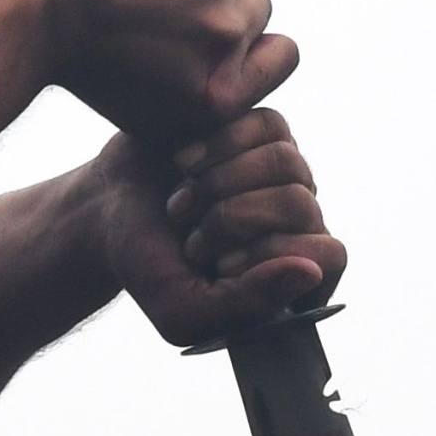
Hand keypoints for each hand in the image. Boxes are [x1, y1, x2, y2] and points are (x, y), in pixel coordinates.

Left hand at [28, 0, 294, 139]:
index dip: (256, 42)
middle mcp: (223, 38)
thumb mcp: (154, 111)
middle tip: (162, 4)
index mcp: (220, 92)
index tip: (218, 34)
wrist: (34, 12)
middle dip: (217, 0)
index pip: (285, 53)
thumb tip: (268, 55)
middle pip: (257, 1)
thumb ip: (215, 93)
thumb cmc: (88, 65)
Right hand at [76, 108, 346, 346]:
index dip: (271, 255)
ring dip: (217, 183)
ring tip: (182, 203)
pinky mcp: (266, 131)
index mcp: (294, 276)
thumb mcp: (183, 309)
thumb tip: (311, 271)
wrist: (106, 211)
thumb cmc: (146, 267)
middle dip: (229, 219)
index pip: (328, 257)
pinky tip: (185, 162)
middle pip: (300, 205)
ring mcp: (288, 173)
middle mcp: (301, 222)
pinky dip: (216, 145)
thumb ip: (247, 305)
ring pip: (284, 161)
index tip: (221, 266)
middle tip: (189, 237)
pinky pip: (267, 126)